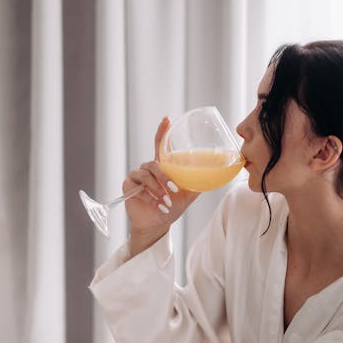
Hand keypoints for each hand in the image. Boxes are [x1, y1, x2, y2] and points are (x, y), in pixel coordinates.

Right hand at [123, 117, 199, 243]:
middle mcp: (147, 168)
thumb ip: (195, 185)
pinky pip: (138, 187)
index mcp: (161, 166)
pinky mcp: (128, 186)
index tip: (167, 119)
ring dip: (158, 190)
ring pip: (146, 176)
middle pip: (154, 164)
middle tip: (174, 190)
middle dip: (164, 177)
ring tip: (166, 203)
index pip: (159, 144)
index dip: (162, 131)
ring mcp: (137, 176)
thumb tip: (214, 178)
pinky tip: (157, 207)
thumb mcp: (187, 197)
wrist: (156, 223)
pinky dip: (149, 198)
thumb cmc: (170, 208)